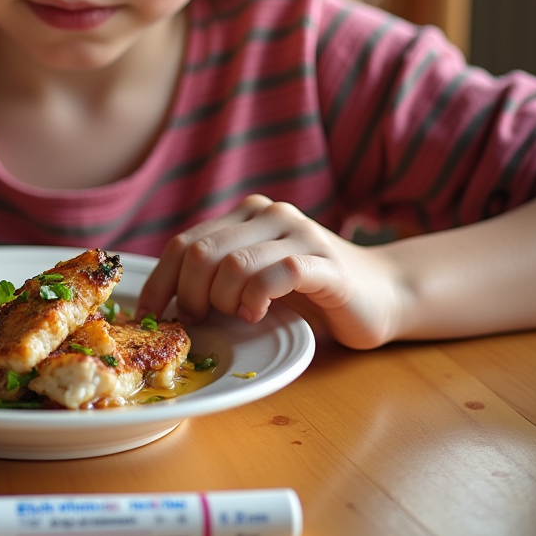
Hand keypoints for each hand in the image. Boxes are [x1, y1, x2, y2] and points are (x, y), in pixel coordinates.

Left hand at [136, 195, 407, 349]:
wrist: (386, 293)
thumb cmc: (313, 293)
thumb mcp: (256, 278)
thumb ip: (220, 277)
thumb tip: (166, 305)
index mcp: (246, 216)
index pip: (184, 242)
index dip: (160, 281)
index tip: (150, 314)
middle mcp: (270, 215)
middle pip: (201, 252)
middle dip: (189, 294)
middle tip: (201, 320)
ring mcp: (300, 234)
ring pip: (233, 263)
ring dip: (223, 299)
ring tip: (237, 316)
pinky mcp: (327, 264)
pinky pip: (278, 273)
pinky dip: (258, 297)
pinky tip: (259, 313)